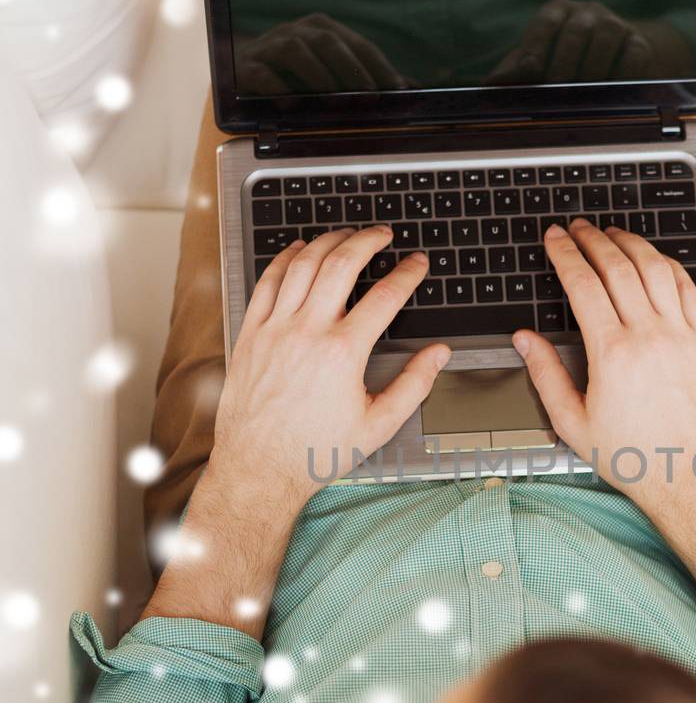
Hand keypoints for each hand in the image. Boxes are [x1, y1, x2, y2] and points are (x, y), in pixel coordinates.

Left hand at [211, 227, 450, 516]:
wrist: (260, 468)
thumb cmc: (315, 451)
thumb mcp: (378, 425)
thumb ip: (414, 385)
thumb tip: (437, 355)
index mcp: (343, 353)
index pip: (385, 296)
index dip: (408, 273)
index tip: (418, 263)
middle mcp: (307, 332)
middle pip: (341, 264)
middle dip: (367, 240)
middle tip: (383, 234)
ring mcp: (275, 329)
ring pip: (303, 265)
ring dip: (328, 241)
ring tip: (347, 235)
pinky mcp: (251, 334)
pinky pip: (267, 282)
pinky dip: (286, 258)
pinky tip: (299, 249)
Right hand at [235, 13, 406, 92]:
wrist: (242, 68)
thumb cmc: (296, 72)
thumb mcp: (332, 70)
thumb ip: (367, 77)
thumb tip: (413, 88)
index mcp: (322, 29)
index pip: (358, 44)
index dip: (380, 67)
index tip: (398, 91)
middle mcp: (297, 31)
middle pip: (328, 42)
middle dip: (352, 70)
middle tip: (370, 97)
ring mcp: (269, 45)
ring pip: (294, 50)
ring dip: (318, 75)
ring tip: (334, 100)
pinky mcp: (246, 66)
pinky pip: (262, 72)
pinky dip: (277, 87)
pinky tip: (291, 105)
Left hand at [486, 0, 656, 84]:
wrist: (612, 60)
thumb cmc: (562, 63)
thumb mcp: (536, 64)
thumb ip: (514, 72)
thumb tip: (489, 85)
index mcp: (556, 12)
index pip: (545, 25)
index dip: (537, 49)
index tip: (531, 75)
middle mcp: (586, 12)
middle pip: (576, 32)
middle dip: (564, 65)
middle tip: (556, 94)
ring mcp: (615, 24)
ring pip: (607, 38)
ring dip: (593, 70)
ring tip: (582, 98)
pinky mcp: (639, 43)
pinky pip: (634, 55)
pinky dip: (623, 75)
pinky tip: (612, 95)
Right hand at [514, 219, 695, 642]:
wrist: (685, 476)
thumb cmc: (631, 456)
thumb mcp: (572, 423)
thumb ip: (545, 375)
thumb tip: (525, 339)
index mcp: (612, 354)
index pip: (584, 285)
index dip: (566, 255)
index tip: (555, 239)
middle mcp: (649, 337)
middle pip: (619, 268)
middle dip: (594, 240)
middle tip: (578, 228)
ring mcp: (680, 336)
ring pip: (656, 270)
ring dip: (632, 244)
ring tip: (612, 233)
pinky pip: (687, 289)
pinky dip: (668, 266)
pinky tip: (654, 259)